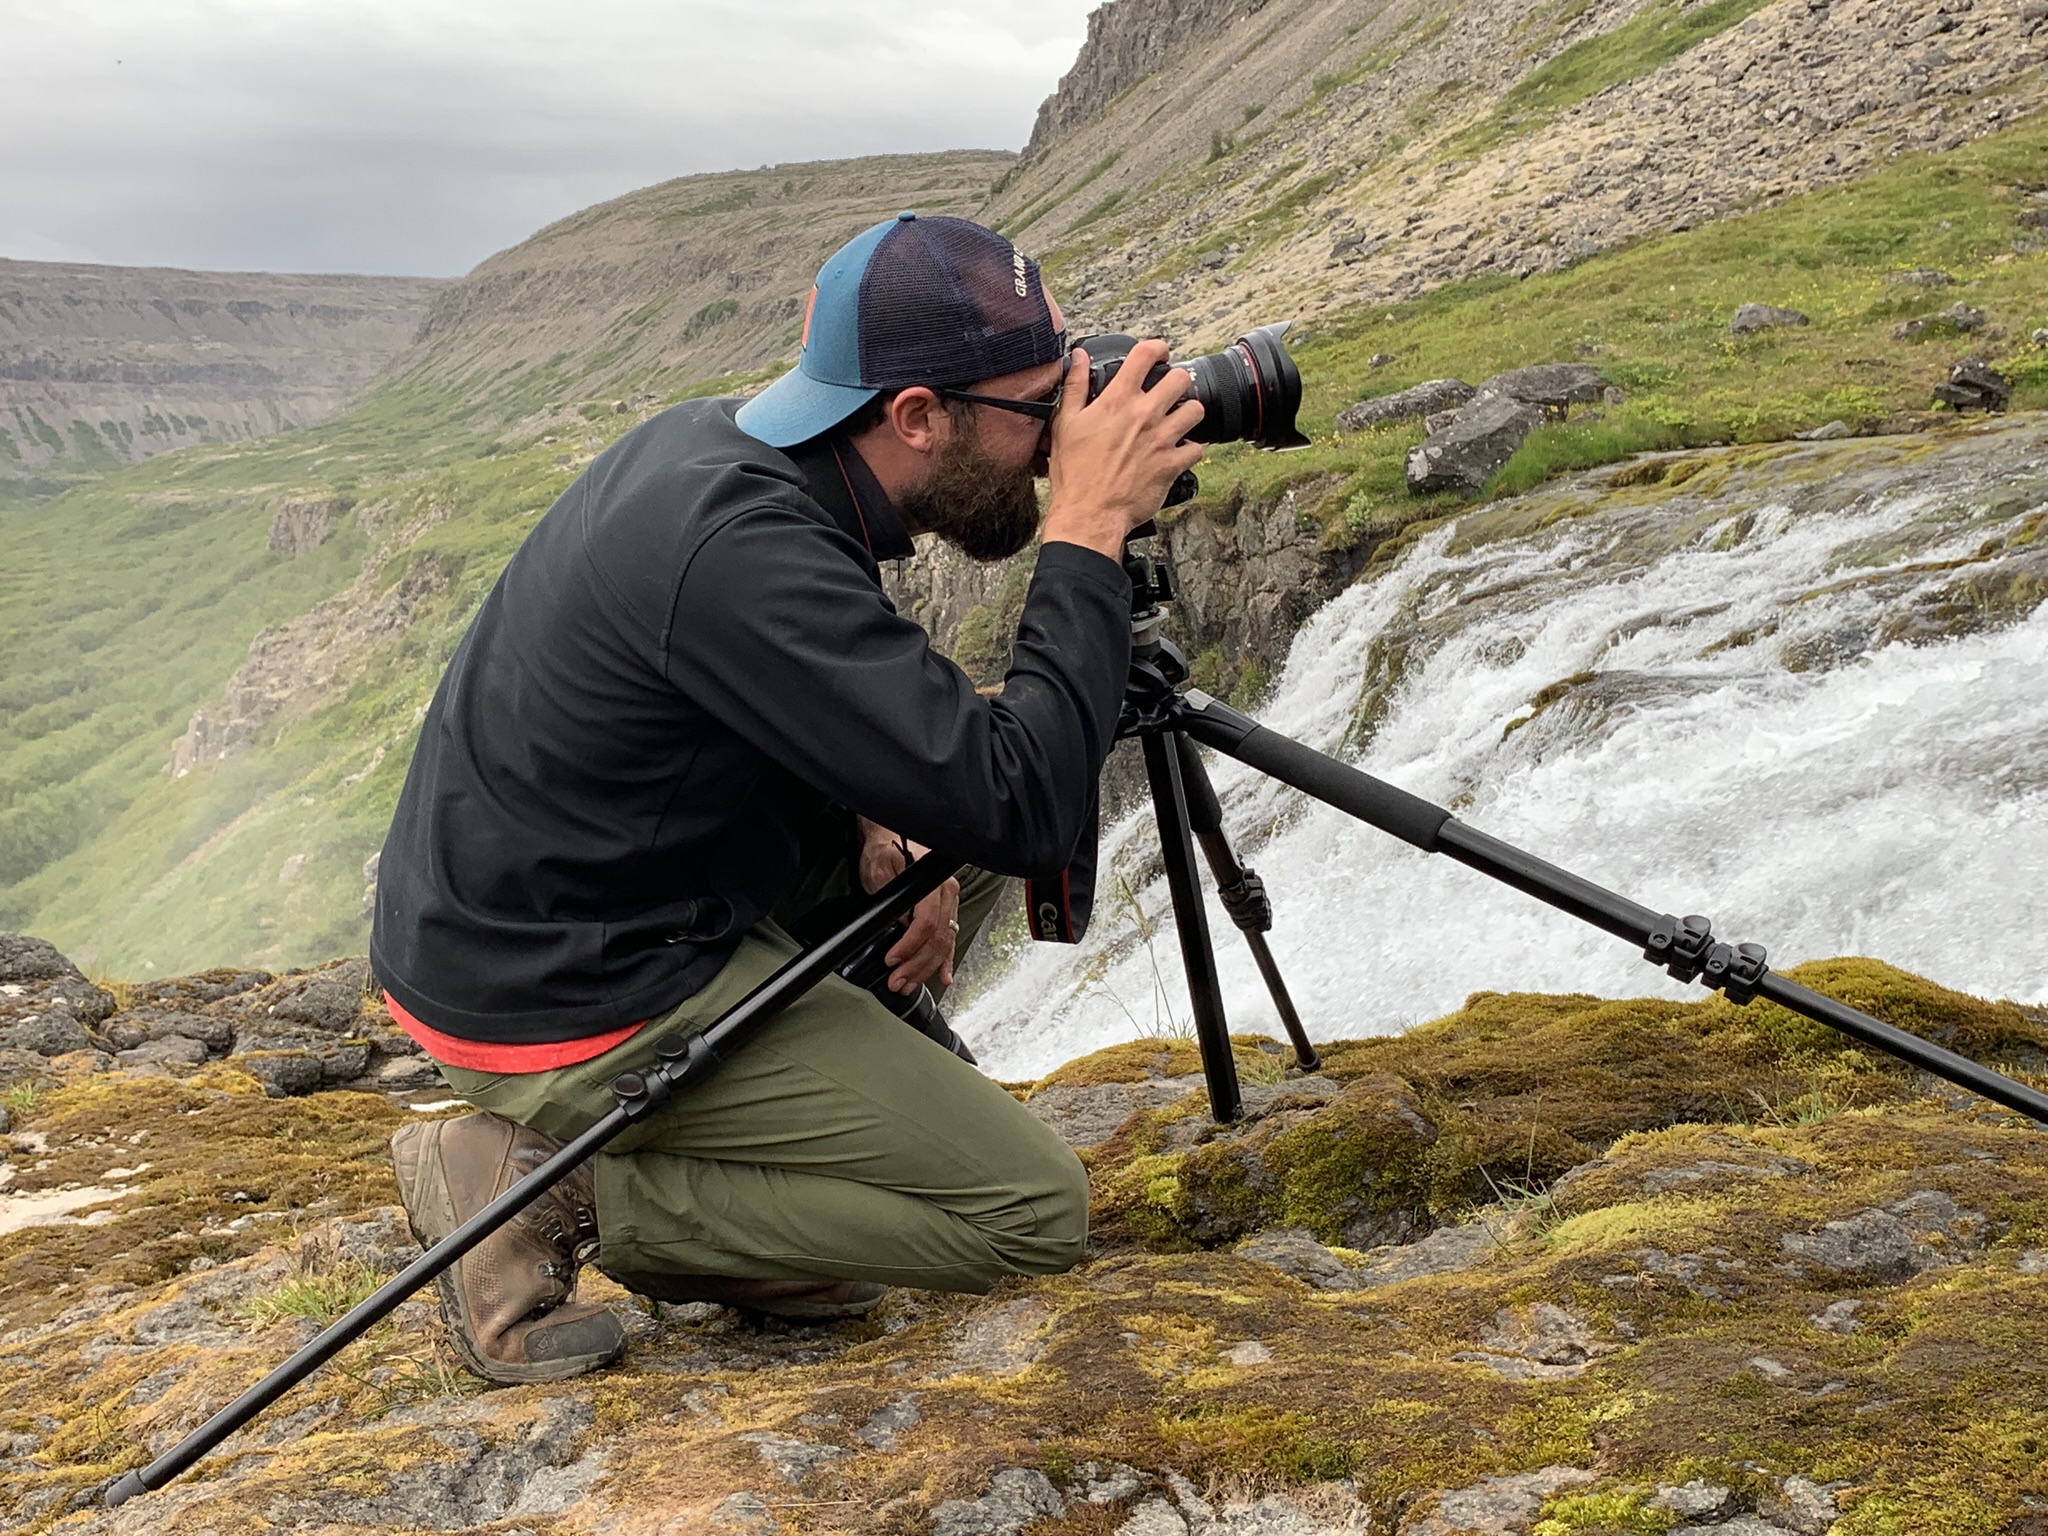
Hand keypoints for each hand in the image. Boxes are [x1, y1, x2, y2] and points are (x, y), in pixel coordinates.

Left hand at [857, 820, 961, 993]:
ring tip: (909, 982)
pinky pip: (949, 937)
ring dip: (926, 967)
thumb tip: (900, 925)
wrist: (891, 831)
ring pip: (944, 942)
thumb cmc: (885, 845)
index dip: (909, 947)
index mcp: (934, 882)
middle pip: (938, 939)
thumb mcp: (880, 869)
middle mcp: (946, 892)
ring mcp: (948, 901)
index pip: (926, 924)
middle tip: (898, 981)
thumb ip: (892, 898)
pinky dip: (946, 959)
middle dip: (917, 966)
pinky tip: (944, 975)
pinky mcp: (944, 908)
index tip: (892, 960)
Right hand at [1042, 340, 1205, 560]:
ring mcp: (1162, 439)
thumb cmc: (1075, 474)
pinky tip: (1180, 450)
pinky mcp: (1172, 464)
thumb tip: (1077, 358)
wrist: (1089, 514)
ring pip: (1196, 410)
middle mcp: (1144, 415)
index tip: (1159, 353)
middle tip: (1170, 391)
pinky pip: (1197, 448)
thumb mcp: (1065, 424)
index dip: (1157, 348)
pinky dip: (1192, 448)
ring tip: (1179, 419)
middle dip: (1177, 381)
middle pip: (1180, 378)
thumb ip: (1075, 386)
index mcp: (1117, 400)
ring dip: (1189, 412)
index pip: (1145, 355)